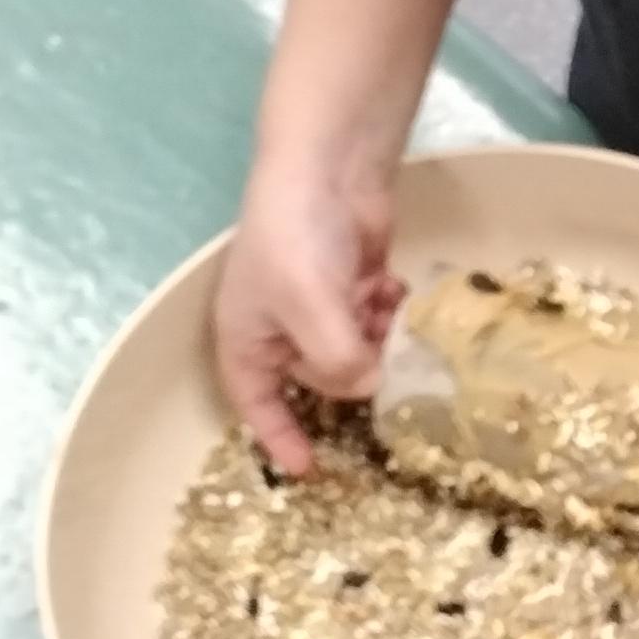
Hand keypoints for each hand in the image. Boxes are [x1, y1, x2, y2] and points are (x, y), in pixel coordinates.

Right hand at [213, 154, 404, 474]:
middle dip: (349, 369)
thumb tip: (367, 389)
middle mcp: (280, 327)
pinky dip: (385, 308)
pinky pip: (374, 318)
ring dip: (372, 336)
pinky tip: (389, 286)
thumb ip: (338, 361)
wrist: (329, 166)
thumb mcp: (312, 310)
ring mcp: (320, 303)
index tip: (309, 472)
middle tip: (373, 352)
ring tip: (376, 305)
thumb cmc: (298, 240)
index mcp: (248, 338)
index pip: (258, 405)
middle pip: (320, 378)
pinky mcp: (353, 281)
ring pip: (355, 349)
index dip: (280, 439)